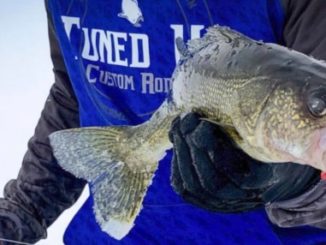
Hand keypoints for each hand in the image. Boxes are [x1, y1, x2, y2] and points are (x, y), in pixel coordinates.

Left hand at [168, 113, 319, 211]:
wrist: (273, 172)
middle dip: (191, 147)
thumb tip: (317, 120)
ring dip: (181, 152)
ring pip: (190, 184)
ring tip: (179, 125)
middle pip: (204, 182)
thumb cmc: (277, 149)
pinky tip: (177, 140)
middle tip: (187, 118)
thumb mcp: (286, 140)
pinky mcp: (205, 196)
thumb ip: (295, 136)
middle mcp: (238, 199)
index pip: (227, 176)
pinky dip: (177, 163)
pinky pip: (183, 185)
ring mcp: (219, 200)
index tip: (203, 122)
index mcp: (258, 186)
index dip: (210, 149)